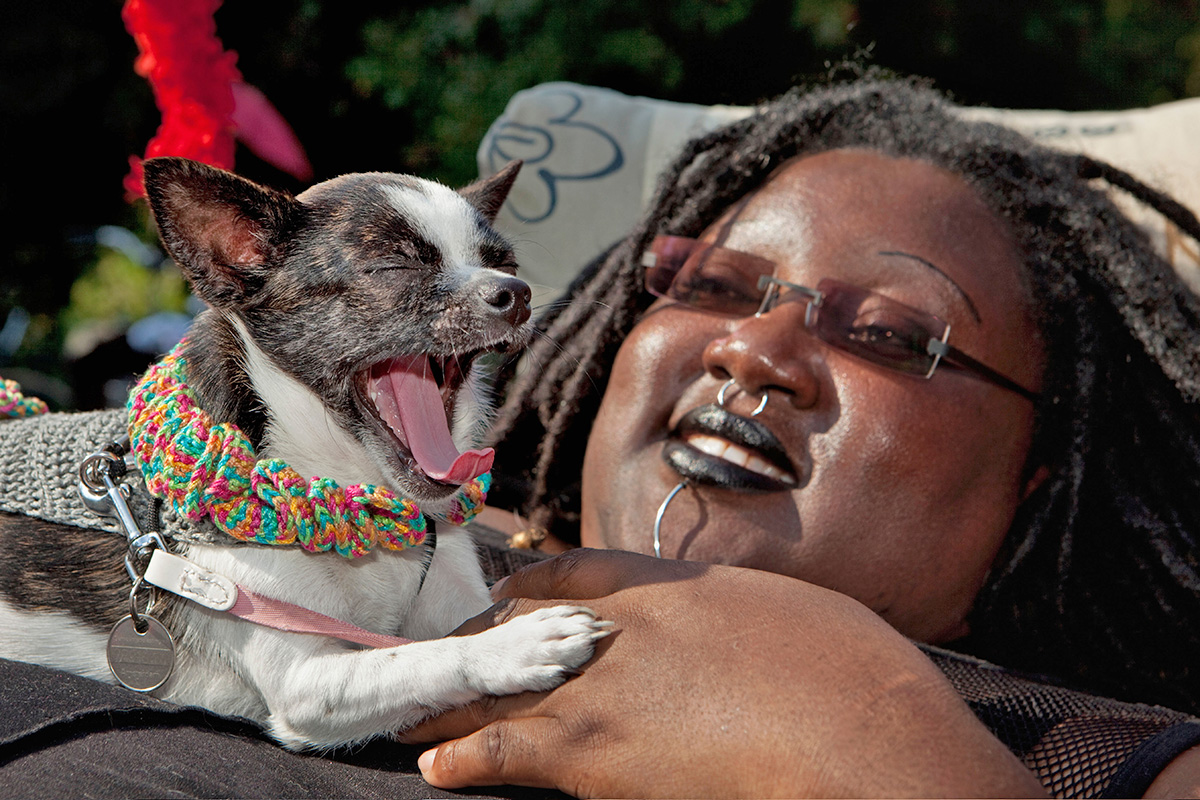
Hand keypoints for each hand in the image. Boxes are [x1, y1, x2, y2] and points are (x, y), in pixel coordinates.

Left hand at [403, 549, 1045, 798]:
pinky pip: (499, 750)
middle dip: (473, 645)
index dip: (522, 589)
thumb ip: (723, 612)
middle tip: (442, 661)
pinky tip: (435, 768)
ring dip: (444, 700)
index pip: (564, 572)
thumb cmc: (844, 666)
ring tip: (406, 712)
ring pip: (490, 684)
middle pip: (512, 625)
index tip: (500, 601)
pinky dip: (460, 758)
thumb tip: (720, 624)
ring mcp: (595, 686)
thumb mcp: (782, 608)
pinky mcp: (590, 752)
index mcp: (660, 584)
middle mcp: (613, 624)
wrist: (852, 727)